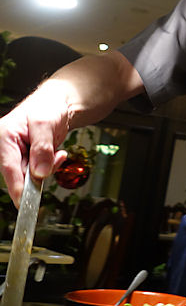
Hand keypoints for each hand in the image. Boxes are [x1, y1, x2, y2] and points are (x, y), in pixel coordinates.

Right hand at [0, 86, 70, 205]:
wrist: (61, 102)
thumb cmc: (49, 105)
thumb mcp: (45, 123)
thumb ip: (42, 148)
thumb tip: (39, 173)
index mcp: (4, 137)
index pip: (9, 167)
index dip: (17, 186)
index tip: (24, 202)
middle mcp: (8, 147)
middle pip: (22, 173)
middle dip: (41, 171)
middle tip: (56, 158)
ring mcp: (19, 153)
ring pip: (33, 174)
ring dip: (48, 167)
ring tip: (57, 151)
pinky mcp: (30, 157)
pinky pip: (40, 169)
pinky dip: (52, 165)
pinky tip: (57, 153)